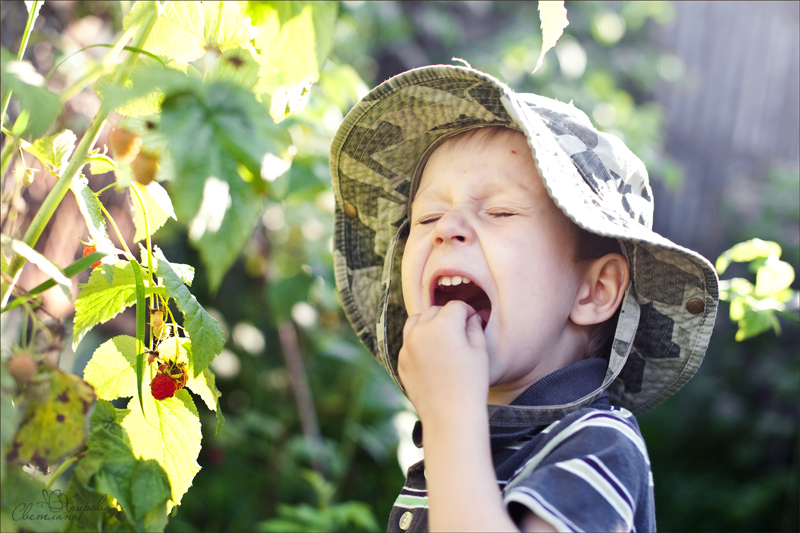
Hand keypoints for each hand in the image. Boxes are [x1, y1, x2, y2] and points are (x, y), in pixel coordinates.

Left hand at [399, 301, 488, 420]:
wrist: (449, 416)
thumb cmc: (471, 384)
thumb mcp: (480, 352)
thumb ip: (474, 328)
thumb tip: (470, 318)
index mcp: (443, 325)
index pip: (456, 306)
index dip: (467, 311)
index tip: (472, 319)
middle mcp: (421, 331)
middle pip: (434, 310)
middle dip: (447, 315)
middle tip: (459, 328)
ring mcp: (407, 346)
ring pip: (415, 322)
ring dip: (428, 323)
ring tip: (442, 335)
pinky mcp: (402, 361)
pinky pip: (408, 342)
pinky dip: (418, 341)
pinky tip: (432, 354)